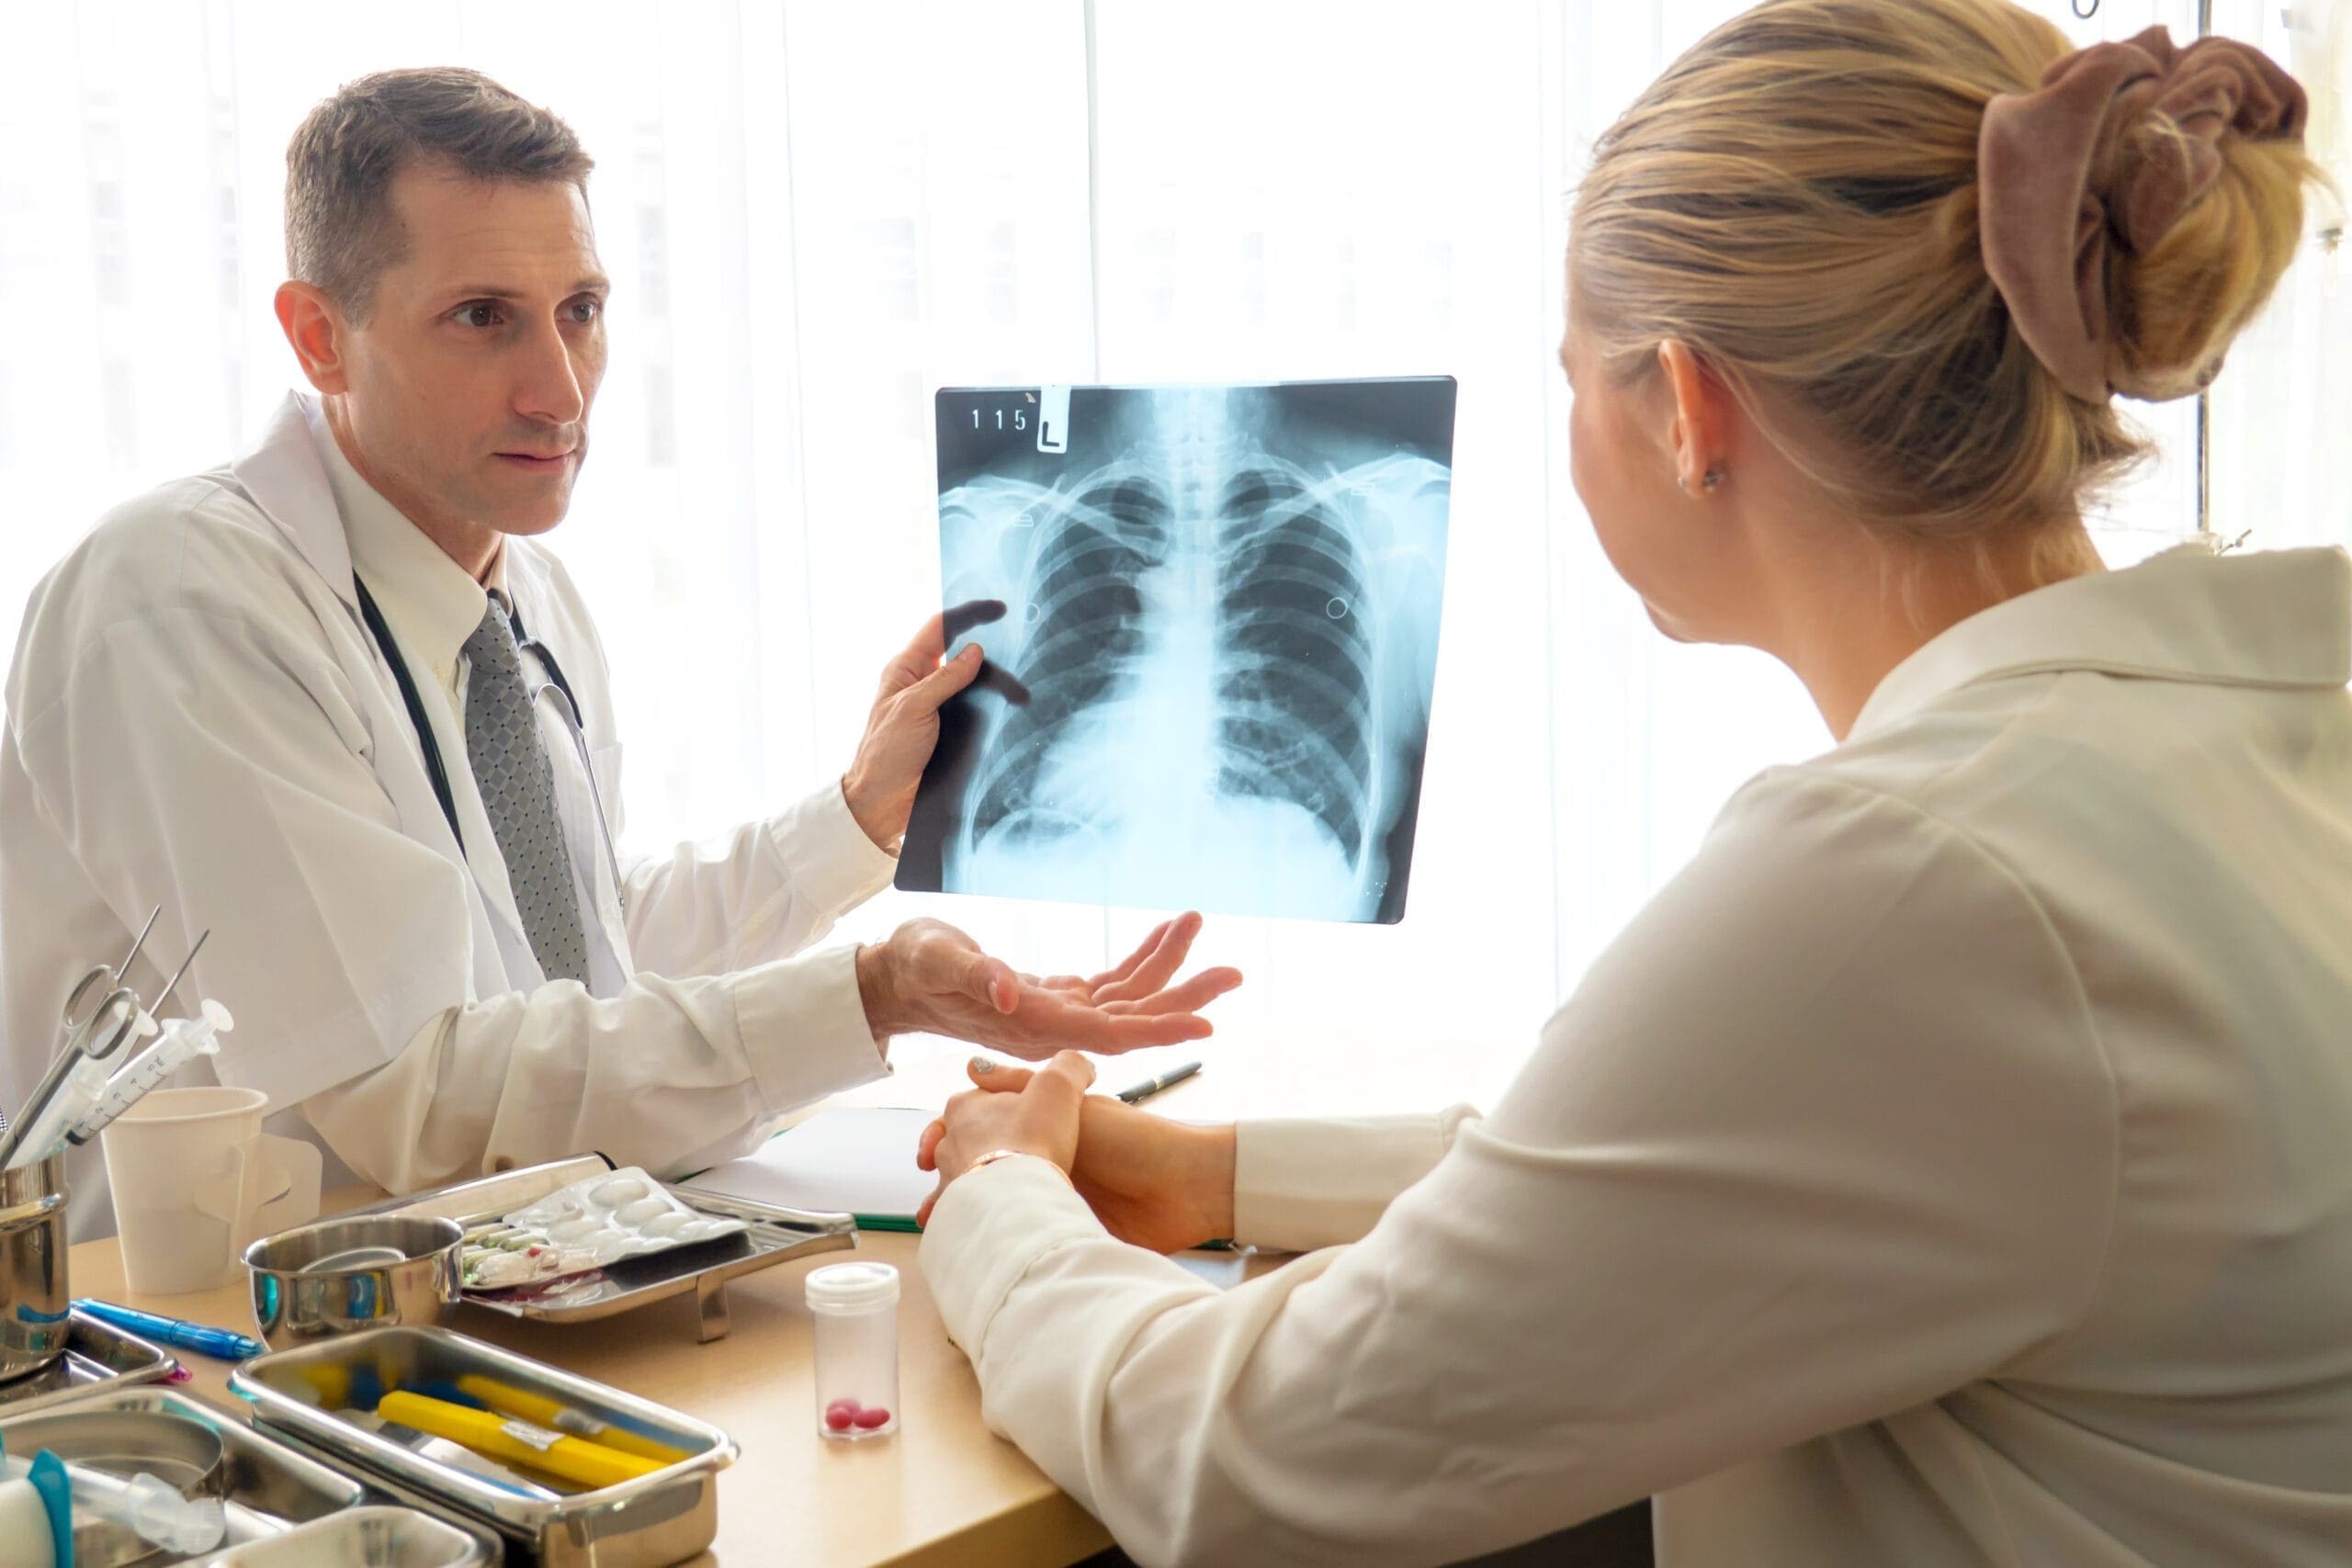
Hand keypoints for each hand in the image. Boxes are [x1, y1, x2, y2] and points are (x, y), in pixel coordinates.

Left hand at [840, 600, 1004, 848]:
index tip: (998, 609)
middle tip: (1021, 657)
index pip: (941, 628)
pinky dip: (996, 709)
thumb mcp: (914, 709)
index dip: (969, 613)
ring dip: (999, 688)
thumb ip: (946, 678)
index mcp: (907, 669)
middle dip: (994, 656)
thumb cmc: (885, 753)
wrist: (881, 802)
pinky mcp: (950, 730)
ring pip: (976, 685)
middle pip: (965, 655)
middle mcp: (924, 683)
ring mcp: (939, 707)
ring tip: (1022, 698)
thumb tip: (975, 651)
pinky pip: (977, 710)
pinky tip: (1013, 714)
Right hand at [855, 911, 1242, 1059]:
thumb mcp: (938, 960)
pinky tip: (1166, 933)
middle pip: (1131, 1020)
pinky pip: (1112, 983)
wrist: (898, 979)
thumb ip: (975, 975)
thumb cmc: (913, 967)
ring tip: (1200, 926)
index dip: (1157, 1030)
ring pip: (1128, 999)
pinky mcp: (1059, 999)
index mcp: (1031, 1026)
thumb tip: (1012, 993)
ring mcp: (1059, 1015)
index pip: (1107, 1035)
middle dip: (1183, 998)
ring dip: (1168, 967)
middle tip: (1234, 974)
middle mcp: (1053, 1029)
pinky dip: (1141, 956)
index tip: (1204, 1024)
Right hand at [916, 1056, 1237, 1248]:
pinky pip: (1024, 1242)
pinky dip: (997, 1249)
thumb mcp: (1072, 1102)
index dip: (950, 1142)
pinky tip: (973, 1256)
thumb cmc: (1133, 1140)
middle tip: (931, 1206)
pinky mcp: (1067, 1235)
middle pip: (984, 1176)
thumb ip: (1022, 1084)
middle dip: (951, 1191)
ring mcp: (1054, 1201)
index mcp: (1044, 1129)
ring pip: (997, 1211)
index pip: (984, 1132)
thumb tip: (970, 1069)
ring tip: (946, 1233)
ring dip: (969, 1222)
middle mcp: (1044, 1163)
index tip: (927, 1155)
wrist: (1183, 1190)